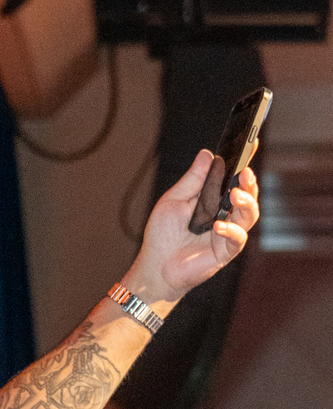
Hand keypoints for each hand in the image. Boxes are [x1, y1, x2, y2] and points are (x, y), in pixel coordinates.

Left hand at [129, 148, 259, 301]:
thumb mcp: (173, 201)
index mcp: (214, 199)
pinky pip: (237, 239)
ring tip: (235, 194)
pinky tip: (218, 226)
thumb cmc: (162, 236)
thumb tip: (207, 154)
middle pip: (248, 194)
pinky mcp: (226, 251)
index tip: (253, 141)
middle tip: (245, 172)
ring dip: (247, 201)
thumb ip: (192, 180)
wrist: (155, 266)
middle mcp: (225, 213)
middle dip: (250, 182)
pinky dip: (231, 230)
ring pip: (250, 214)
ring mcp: (228, 232)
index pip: (234, 178)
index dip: (245, 160)